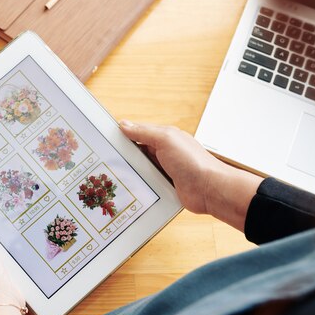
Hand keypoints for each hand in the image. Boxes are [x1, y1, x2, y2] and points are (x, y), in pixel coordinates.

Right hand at [120, 121, 261, 230]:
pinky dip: (140, 185)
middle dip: (125, 155)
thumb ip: (144, 132)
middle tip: (105, 158)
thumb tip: (124, 124)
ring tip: (113, 175)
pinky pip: (147, 183)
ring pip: (141, 169)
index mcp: (165, 137)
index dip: (123, 135)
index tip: (106, 138)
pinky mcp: (165, 186)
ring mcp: (164, 170)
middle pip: (137, 152)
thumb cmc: (193, 162)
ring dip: (132, 171)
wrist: (210, 190)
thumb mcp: (166, 139)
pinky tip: (128, 187)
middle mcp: (164, 152)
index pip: (138, 132)